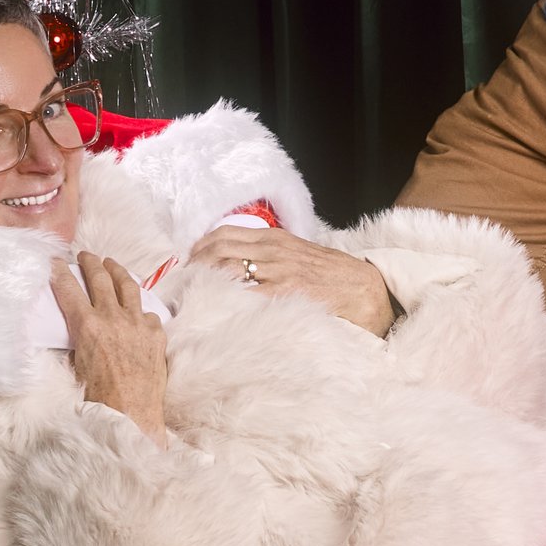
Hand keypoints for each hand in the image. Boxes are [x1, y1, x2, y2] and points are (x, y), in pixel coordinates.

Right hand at [51, 253, 167, 439]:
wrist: (131, 414)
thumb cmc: (98, 397)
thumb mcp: (77, 364)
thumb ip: (78, 339)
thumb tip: (78, 327)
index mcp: (87, 326)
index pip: (69, 288)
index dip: (60, 272)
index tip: (56, 261)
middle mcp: (113, 318)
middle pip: (100, 278)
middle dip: (90, 263)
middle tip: (86, 255)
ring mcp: (138, 323)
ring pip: (128, 286)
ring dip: (117, 271)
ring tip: (111, 264)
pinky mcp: (156, 333)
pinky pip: (146, 312)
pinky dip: (138, 308)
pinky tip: (135, 308)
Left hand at [187, 229, 396, 336]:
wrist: (368, 290)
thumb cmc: (334, 278)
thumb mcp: (301, 256)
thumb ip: (273, 259)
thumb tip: (241, 269)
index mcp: (275, 240)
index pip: (223, 236)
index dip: (198, 250)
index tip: (185, 266)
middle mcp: (272, 251)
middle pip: (216, 252)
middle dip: (192, 268)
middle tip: (177, 286)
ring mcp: (278, 271)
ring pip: (225, 270)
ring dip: (201, 284)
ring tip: (186, 299)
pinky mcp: (285, 291)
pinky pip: (245, 293)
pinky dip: (224, 298)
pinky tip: (211, 309)